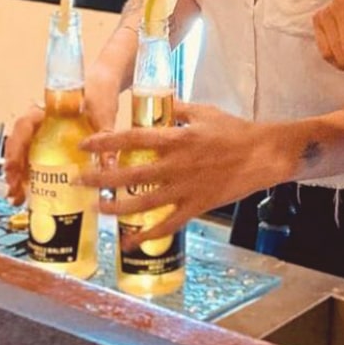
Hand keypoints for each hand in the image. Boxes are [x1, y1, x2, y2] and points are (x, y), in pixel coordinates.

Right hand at [4, 67, 120, 205]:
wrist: (104, 83)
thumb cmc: (100, 92)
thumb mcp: (104, 113)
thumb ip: (105, 134)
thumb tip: (108, 164)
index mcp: (48, 109)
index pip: (24, 126)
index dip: (16, 147)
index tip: (13, 167)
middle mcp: (40, 121)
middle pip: (18, 144)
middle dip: (13, 170)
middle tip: (15, 191)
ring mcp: (43, 132)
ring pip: (23, 153)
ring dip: (18, 175)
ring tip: (18, 197)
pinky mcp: (51, 142)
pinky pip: (35, 158)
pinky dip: (31, 175)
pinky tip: (31, 193)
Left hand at [78, 101, 287, 247]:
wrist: (264, 155)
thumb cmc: (235, 131)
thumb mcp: (205, 112)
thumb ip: (178, 109)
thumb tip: (160, 101)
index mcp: (177, 139)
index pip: (133, 139)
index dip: (107, 142)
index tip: (85, 144)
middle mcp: (176, 165)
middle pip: (131, 175)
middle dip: (101, 178)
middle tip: (80, 179)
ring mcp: (186, 188)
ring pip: (143, 203)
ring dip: (117, 207)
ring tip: (97, 207)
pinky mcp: (196, 206)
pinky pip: (167, 225)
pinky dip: (147, 236)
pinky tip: (130, 243)